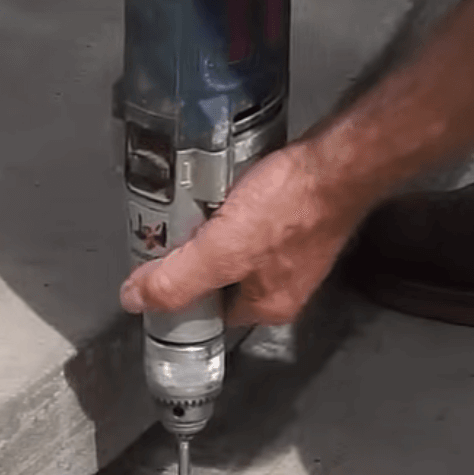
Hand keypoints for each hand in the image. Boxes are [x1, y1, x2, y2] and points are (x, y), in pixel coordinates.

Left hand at [119, 141, 370, 326]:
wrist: (339, 161)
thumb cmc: (291, 208)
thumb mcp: (222, 252)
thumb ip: (177, 280)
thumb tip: (135, 301)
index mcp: (268, 306)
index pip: (210, 313)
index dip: (182, 293)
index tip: (158, 267)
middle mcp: (285, 284)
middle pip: (223, 279)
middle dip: (198, 255)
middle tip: (177, 227)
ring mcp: (296, 249)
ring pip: (238, 246)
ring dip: (216, 227)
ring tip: (198, 201)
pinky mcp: (300, 216)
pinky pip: (256, 219)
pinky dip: (237, 204)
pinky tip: (226, 185)